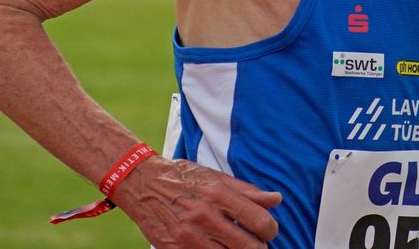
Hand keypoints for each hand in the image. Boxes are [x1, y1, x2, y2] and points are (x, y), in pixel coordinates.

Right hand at [116, 156, 281, 247]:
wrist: (142, 184)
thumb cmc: (183, 178)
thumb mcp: (216, 177)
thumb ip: (247, 191)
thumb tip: (277, 199)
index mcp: (218, 194)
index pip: (260, 221)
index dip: (270, 230)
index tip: (267, 231)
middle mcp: (205, 216)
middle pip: (249, 247)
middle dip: (258, 248)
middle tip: (256, 244)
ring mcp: (189, 237)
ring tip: (237, 246)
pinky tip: (218, 248)